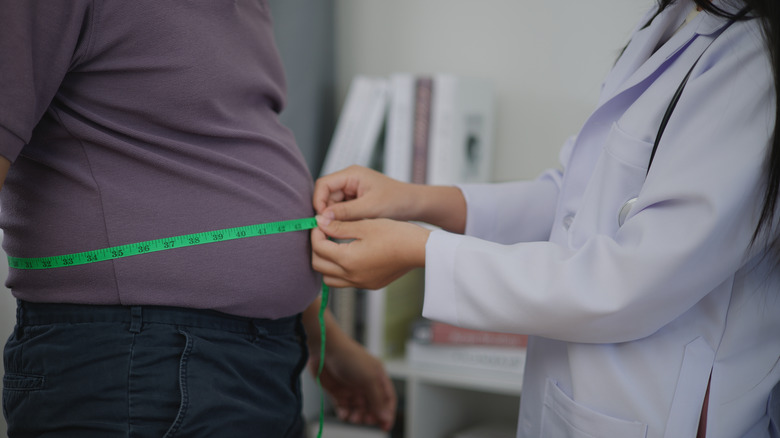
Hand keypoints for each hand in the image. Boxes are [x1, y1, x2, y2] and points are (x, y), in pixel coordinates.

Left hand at [310, 335, 396, 430]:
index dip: (387, 413)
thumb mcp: (368, 378)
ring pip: (358, 409)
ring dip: (357, 416)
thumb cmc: (349, 357)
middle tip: (366, 420)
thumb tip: (386, 417)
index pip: (387, 399)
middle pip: (373, 406)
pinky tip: (344, 414)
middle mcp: (365, 383)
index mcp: (378, 377)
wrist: (324, 348)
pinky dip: (345, 413)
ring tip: (353, 418)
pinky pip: (344, 408)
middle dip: (371, 416)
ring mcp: (351, 387)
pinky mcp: (337, 391)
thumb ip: (377, 400)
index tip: (385, 427)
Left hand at [312, 217, 429, 289]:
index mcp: (348, 260)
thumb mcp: (364, 225)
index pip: (318, 248)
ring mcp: (361, 283)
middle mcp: (351, 276)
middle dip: (317, 248)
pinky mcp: (370, 285)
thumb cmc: (395, 234)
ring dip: (326, 263)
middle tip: (324, 233)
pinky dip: (340, 270)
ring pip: (329, 278)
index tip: (320, 222)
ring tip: (334, 245)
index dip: (315, 233)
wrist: (419, 249)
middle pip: (318, 266)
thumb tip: (319, 222)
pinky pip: (345, 282)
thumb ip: (338, 225)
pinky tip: (349, 255)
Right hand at [313, 165, 414, 221]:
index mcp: (351, 174)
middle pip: (326, 195)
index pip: (323, 184)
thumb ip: (345, 212)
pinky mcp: (356, 201)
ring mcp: (352, 191)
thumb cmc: (397, 201)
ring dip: (336, 217)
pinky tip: (351, 227)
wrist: (414, 205)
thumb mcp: (370, 208)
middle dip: (327, 212)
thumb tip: (322, 218)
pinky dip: (343, 220)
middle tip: (330, 228)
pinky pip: (342, 210)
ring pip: (333, 205)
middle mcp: (349, 180)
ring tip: (345, 228)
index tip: (321, 219)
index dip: (318, 201)